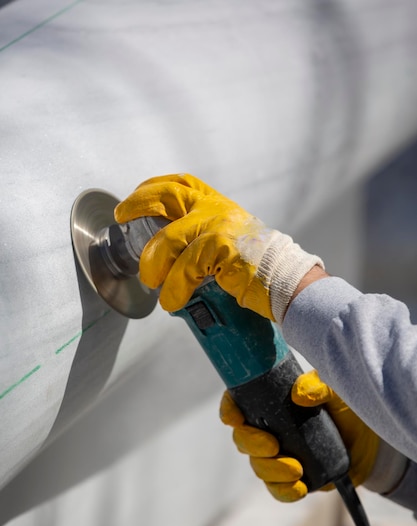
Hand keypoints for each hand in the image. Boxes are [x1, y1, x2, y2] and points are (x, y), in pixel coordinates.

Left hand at [114, 173, 322, 322]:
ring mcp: (220, 226)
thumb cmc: (255, 266)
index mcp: (217, 204)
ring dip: (153, 263)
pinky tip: (172, 300)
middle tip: (122, 218)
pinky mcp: (223, 249)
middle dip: (138, 204)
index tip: (131, 202)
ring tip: (152, 281)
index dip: (151, 188)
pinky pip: (186, 268)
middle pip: (168, 195)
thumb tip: (166, 249)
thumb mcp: (229, 238)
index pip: (180, 183)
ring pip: (169, 239)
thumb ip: (202, 235)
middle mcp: (217, 209)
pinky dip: (174, 288)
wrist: (285, 280)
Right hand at [220, 370, 380, 501]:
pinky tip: (299, 488)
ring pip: (258, 466)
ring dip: (271, 470)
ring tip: (296, 469)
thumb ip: (318, 386)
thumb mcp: (333, 390)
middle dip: (251, 444)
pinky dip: (284, 491)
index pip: (237, 403)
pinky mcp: (290, 479)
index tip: (235, 418)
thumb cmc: (343, 407)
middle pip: (242, 439)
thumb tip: (300, 395)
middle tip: (273, 446)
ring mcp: (275, 456)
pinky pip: (277, 490)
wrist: (366, 441)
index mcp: (267, 402)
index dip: (229, 410)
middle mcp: (265, 429)